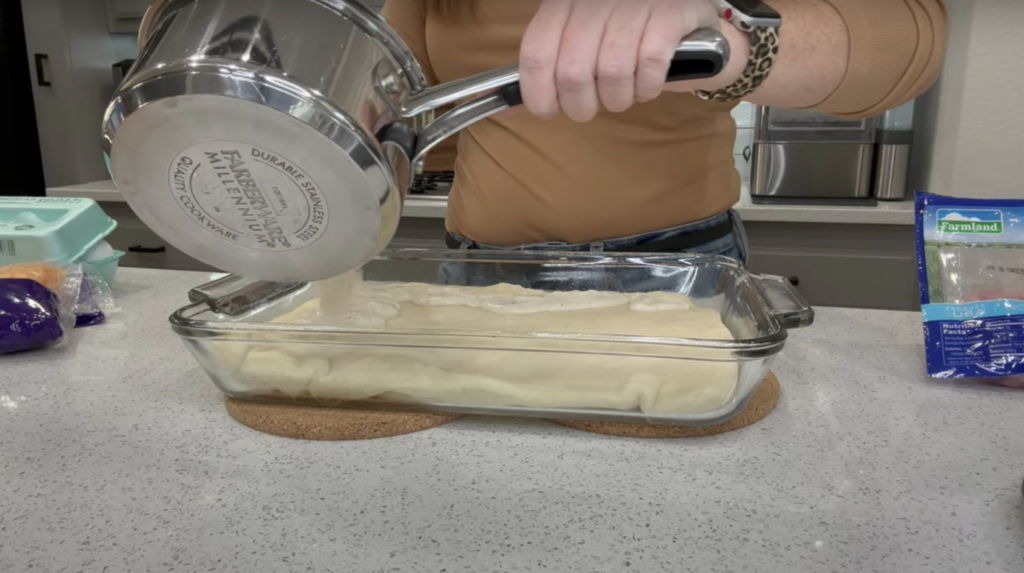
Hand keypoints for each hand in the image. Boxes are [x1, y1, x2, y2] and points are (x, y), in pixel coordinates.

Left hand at [519, 0, 720, 121]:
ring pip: (612, 73)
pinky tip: (648, 83)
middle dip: (580, 105)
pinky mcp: (670, 13)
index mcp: (565, 1)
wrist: (680, 5)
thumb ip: (548, 66)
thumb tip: (509, 111)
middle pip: (573, 72)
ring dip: (617, 99)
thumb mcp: (580, 34)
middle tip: (591, 107)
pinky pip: (650, 65)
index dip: (538, 92)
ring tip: (624, 94)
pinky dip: (647, 88)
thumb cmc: (624, 28)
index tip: (548, 110)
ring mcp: (635, 4)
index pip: (537, 53)